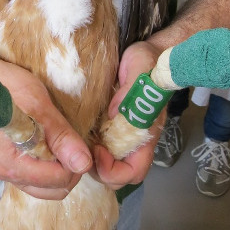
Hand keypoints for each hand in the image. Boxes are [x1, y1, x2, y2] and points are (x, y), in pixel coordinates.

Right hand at [0, 57, 92, 199]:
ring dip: (62, 169)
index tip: (83, 142)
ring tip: (65, 142)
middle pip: (54, 190)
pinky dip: (50, 166)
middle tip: (76, 142)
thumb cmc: (6, 86)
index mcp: (13, 164)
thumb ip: (61, 136)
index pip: (60, 181)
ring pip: (46, 186)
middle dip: (72, 170)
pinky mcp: (8, 163)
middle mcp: (7, 174)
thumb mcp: (39, 105)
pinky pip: (36, 177)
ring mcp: (6, 171)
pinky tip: (52, 144)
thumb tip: (84, 164)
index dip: (77, 163)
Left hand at [93, 38, 163, 189]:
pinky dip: (87, 147)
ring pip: (106, 166)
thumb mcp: (139, 68)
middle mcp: (134, 140)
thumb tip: (112, 113)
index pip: (133, 172)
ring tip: (78, 138)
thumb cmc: (149, 61)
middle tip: (83, 147)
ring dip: (90, 160)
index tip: (97, 149)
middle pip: (118, 176)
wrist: (151, 52)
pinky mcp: (110, 127)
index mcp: (146, 134)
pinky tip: (78, 130)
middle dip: (98, 170)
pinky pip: (99, 148)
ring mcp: (122, 135)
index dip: (113, 171)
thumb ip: (129, 91)